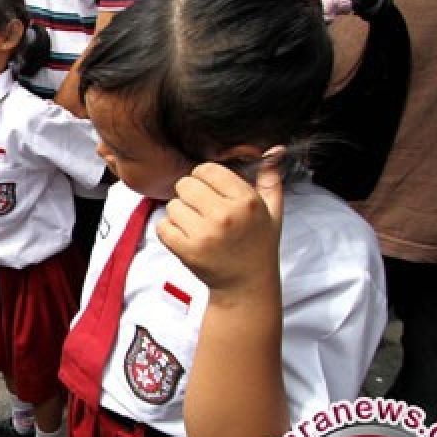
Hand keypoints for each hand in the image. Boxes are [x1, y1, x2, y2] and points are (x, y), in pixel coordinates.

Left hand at [156, 154, 284, 295]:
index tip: (208, 190)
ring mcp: (205, 234)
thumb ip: (270, 179)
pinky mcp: (188, 250)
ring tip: (196, 226)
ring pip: (173, 205)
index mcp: (246, 201)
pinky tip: (186, 237)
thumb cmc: (258, 246)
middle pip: (186, 184)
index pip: (208, 169)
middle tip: (201, 209)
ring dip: (180, 214)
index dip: (204, 177)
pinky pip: (163, 226)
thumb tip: (274, 151)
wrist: (246, 286)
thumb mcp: (272, 212)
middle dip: (190, 194)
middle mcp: (226, 215)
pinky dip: (169, 231)